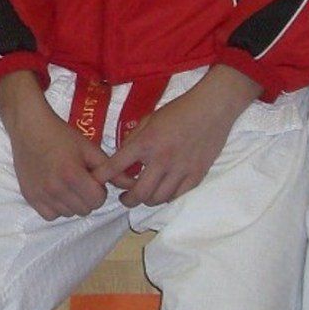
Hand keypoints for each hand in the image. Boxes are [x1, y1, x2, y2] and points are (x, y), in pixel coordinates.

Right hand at [0, 72, 109, 219]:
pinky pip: (51, 215)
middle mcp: (55, 188)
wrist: (29, 128)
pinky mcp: (30, 197)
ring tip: (66, 183)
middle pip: (84, 209)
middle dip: (87, 197)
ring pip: (69, 213)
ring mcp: (41, 195)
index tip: (92, 178)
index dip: (99, 190)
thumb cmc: (61, 135)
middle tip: (80, 180)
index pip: (97, 200)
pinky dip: (56, 207)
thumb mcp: (89, 149)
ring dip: (72, 202)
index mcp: (72, 175)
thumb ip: (111, 169)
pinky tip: (55, 190)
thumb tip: (131, 184)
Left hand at [106, 65, 257, 207]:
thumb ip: (134, 140)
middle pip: (138, 193)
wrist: (212, 109)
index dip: (102, 177)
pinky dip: (166, 198)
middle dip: (127, 199)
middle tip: (124, 198)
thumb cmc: (178, 111)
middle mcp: (161, 159)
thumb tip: (122, 160)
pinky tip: (162, 192)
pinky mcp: (196, 176)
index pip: (116, 166)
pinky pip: (176, 196)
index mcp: (146, 142)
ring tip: (143, 195)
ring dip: (146, 200)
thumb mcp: (149, 120)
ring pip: (157, 199)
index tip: (96, 183)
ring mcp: (180, 170)